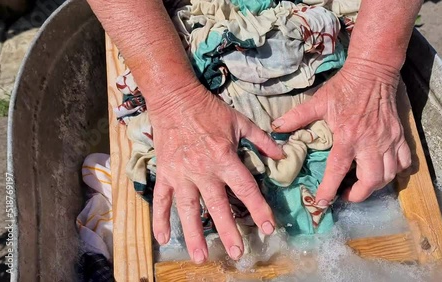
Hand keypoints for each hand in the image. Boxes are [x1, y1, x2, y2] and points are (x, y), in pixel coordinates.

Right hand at [148, 84, 284, 262]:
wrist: (176, 99)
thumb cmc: (210, 110)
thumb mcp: (240, 121)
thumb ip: (262, 140)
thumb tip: (282, 155)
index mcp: (224, 158)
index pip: (245, 188)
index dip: (259, 209)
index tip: (268, 228)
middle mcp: (203, 170)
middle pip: (218, 206)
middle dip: (228, 231)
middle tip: (237, 253)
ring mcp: (182, 174)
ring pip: (188, 209)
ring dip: (194, 234)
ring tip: (200, 257)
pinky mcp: (166, 173)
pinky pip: (162, 199)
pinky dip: (160, 218)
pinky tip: (163, 238)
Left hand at [271, 59, 410, 203]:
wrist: (373, 71)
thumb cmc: (344, 88)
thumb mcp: (319, 101)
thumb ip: (297, 117)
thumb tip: (275, 127)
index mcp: (347, 135)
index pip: (337, 170)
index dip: (328, 190)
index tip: (321, 204)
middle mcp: (370, 142)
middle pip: (371, 180)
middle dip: (358, 195)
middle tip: (345, 194)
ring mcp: (388, 140)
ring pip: (389, 175)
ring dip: (375, 186)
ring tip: (361, 185)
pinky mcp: (399, 136)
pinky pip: (404, 162)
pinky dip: (395, 171)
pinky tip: (383, 169)